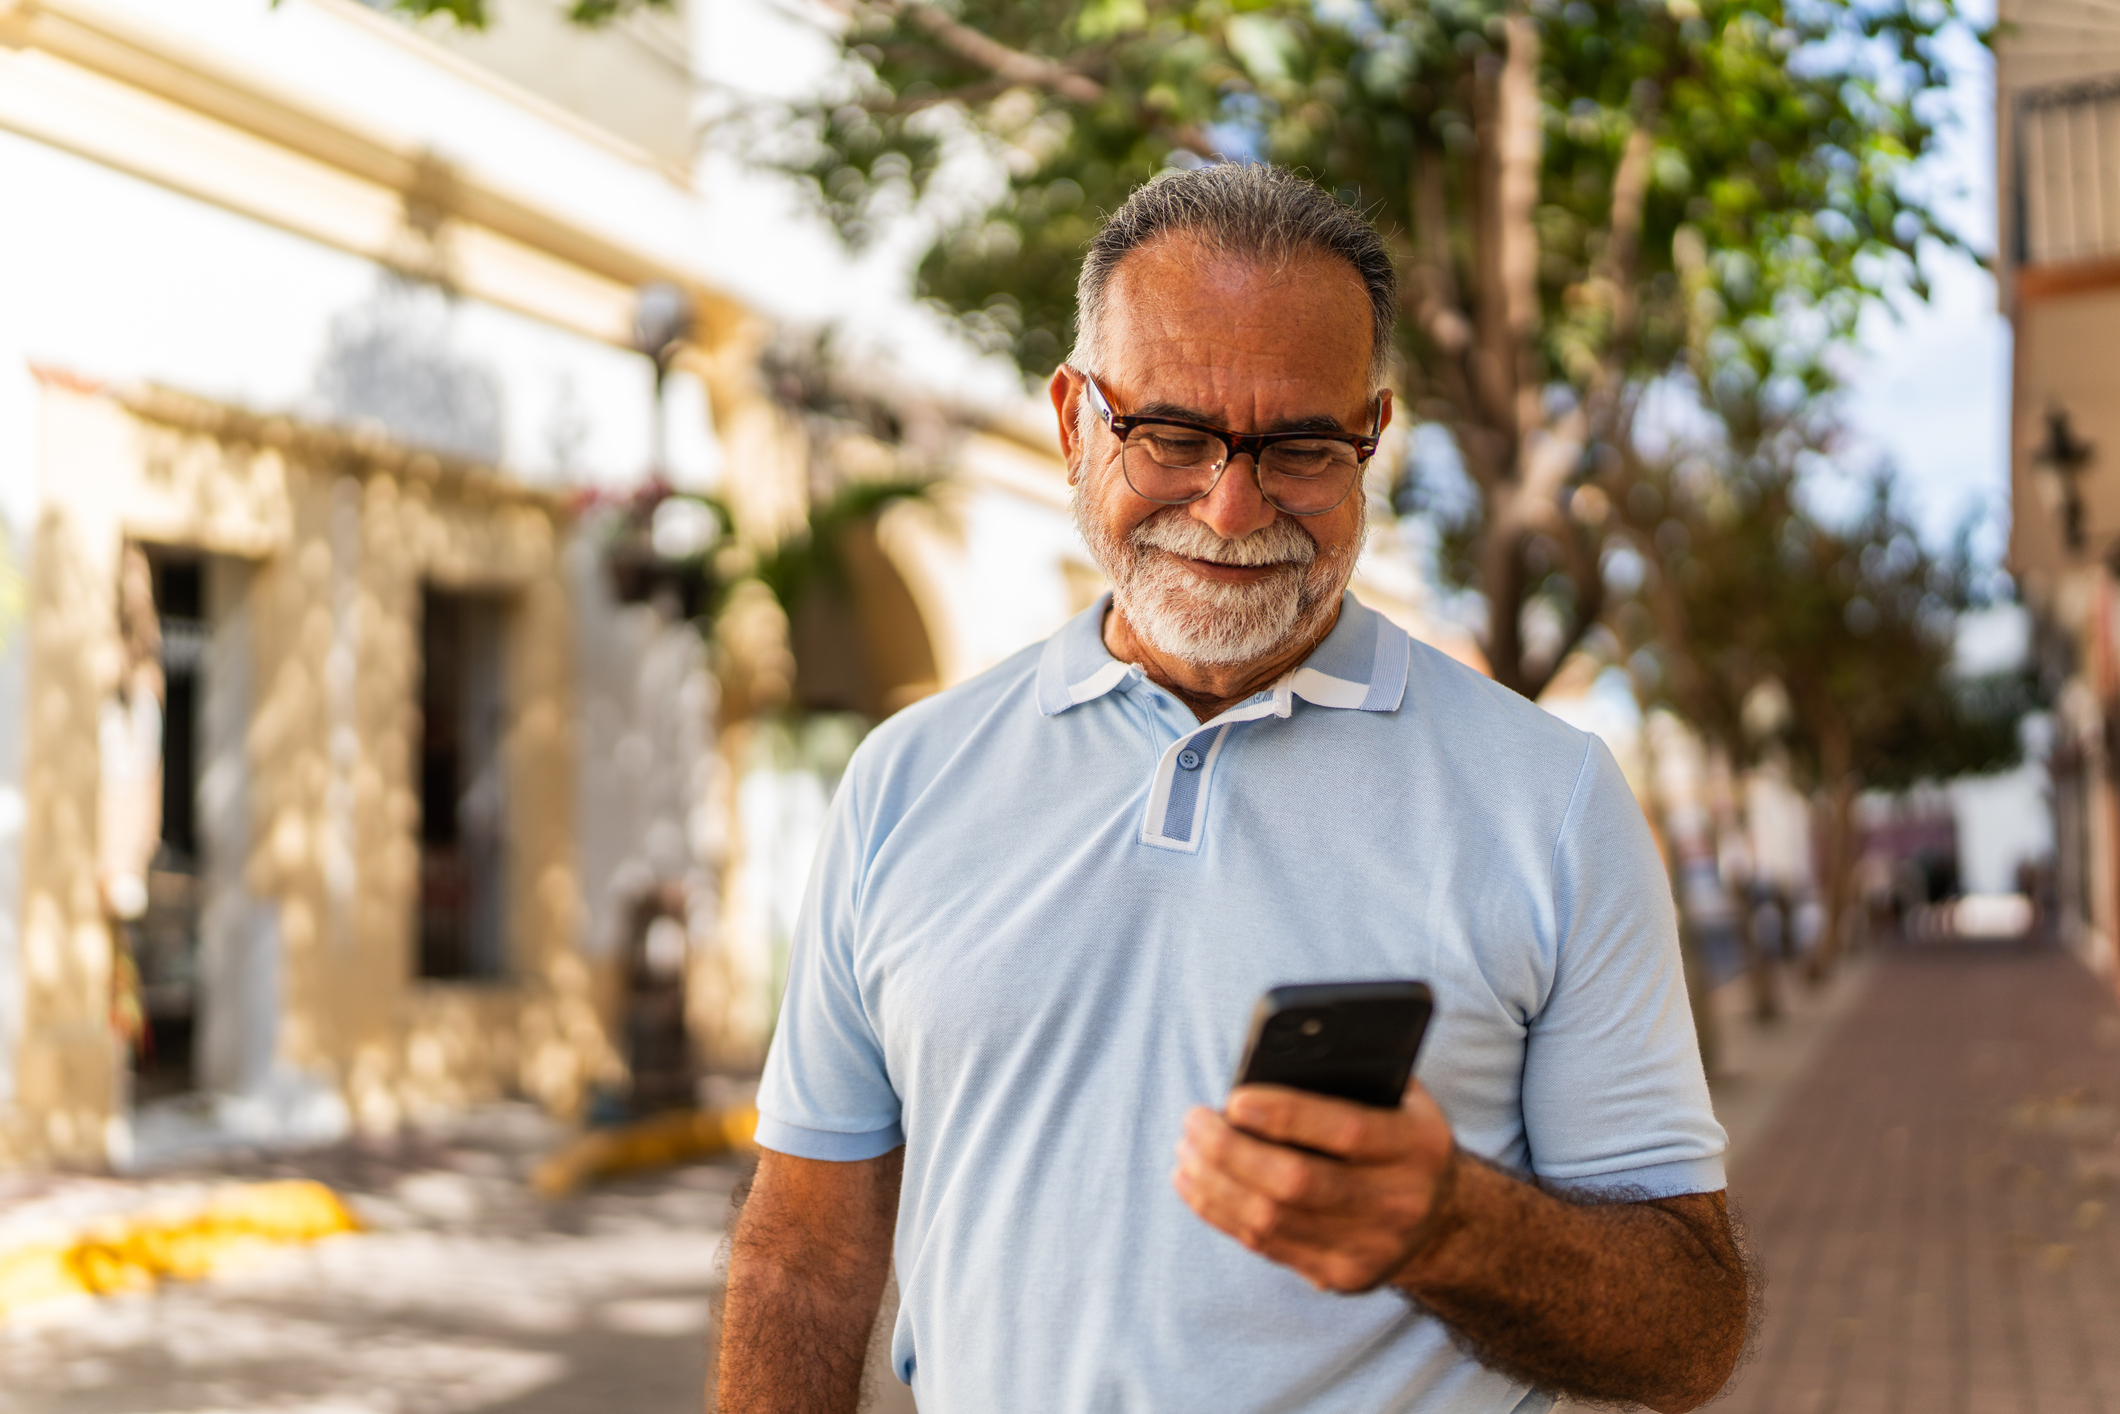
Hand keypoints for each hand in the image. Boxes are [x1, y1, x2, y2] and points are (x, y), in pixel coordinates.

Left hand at [1172, 1081, 1458, 1293]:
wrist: (1441, 1220)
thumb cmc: (1398, 1135)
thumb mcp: (1398, 1098)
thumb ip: (1350, 1076)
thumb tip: (1274, 1056)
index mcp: (1417, 1146)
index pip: (1347, 1131)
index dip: (1286, 1114)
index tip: (1234, 1098)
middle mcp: (1400, 1202)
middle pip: (1297, 1183)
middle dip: (1231, 1151)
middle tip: (1194, 1120)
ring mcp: (1370, 1248)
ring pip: (1271, 1219)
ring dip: (1214, 1182)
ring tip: (1187, 1149)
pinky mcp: (1341, 1276)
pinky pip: (1265, 1245)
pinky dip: (1219, 1211)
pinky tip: (1196, 1183)